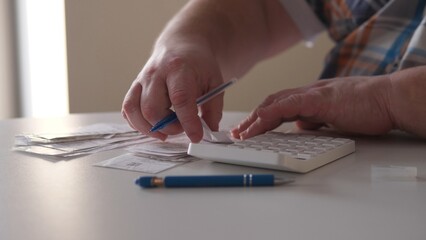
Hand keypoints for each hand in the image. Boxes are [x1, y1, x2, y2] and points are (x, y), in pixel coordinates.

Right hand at [122, 39, 223, 142]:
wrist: (181, 46)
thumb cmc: (198, 65)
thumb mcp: (214, 83)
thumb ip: (213, 109)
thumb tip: (209, 131)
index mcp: (179, 69)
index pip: (180, 99)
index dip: (187, 121)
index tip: (196, 136)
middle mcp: (156, 73)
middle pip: (152, 108)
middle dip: (168, 127)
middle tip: (182, 127)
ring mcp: (142, 80)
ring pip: (134, 110)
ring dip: (150, 129)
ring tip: (166, 131)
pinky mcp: (135, 87)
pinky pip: (127, 109)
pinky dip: (137, 123)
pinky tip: (152, 126)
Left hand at [231, 75, 393, 138]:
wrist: (388, 99)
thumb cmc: (366, 108)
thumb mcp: (334, 116)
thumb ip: (316, 119)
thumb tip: (301, 126)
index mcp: (310, 99)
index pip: (278, 107)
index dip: (261, 118)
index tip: (249, 131)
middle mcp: (307, 94)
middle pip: (270, 104)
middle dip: (251, 119)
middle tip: (237, 134)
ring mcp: (312, 95)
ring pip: (274, 103)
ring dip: (255, 119)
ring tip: (241, 133)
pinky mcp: (319, 99)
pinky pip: (288, 105)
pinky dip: (270, 114)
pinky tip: (258, 122)